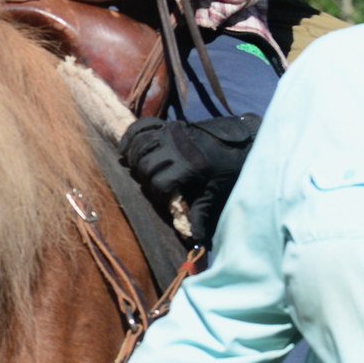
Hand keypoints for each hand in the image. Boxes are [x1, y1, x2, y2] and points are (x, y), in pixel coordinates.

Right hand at [120, 115, 260, 242]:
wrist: (238, 140)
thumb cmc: (228, 167)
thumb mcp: (216, 191)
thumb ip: (202, 213)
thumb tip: (195, 238)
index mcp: (188, 167)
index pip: (160, 184)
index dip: (157, 195)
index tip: (163, 200)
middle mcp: (176, 148)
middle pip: (145, 165)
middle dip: (144, 178)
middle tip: (150, 185)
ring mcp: (170, 133)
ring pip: (140, 145)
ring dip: (134, 159)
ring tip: (137, 169)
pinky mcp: (169, 124)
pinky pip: (143, 126)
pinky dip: (131, 135)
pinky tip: (125, 148)